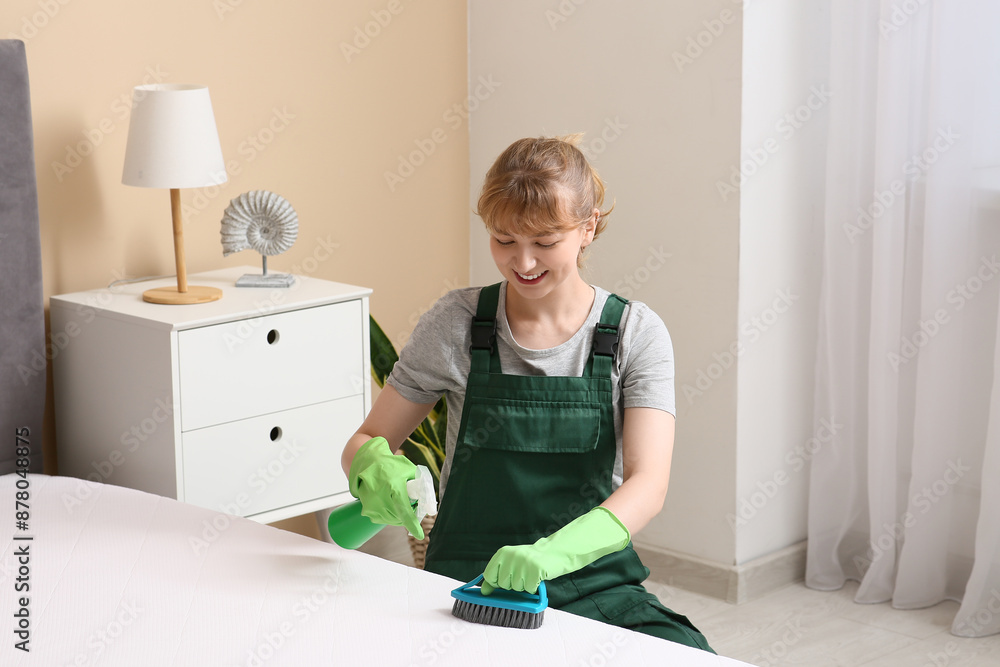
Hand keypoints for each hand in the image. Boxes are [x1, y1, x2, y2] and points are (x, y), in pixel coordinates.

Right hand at [348, 437, 423, 538]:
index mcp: (393, 486)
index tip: (420, 535)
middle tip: (412, 504)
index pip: (404, 510)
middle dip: (409, 514)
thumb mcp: (409, 470)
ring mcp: (371, 504)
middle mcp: (380, 497)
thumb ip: (420, 484)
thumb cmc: (391, 464)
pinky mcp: (366, 509)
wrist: (367, 462)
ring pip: (391, 520)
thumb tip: (429, 503)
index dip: (413, 524)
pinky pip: (382, 519)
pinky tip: (389, 503)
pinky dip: (389, 515)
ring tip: (398, 500)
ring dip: (399, 516)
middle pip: (400, 517)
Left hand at [481, 506, 629, 594]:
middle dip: (513, 585)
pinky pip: (529, 589)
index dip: (496, 583)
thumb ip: (497, 575)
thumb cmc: (531, 561)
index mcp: (503, 552)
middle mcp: (511, 556)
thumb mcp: (512, 565)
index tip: (504, 582)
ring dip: (524, 586)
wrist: (555, 553)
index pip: (489, 576)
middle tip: (523, 574)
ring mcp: (523, 562)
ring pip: (516, 589)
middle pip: (503, 585)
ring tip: (531, 574)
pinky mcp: (535, 570)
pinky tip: (538, 577)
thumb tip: (483, 591)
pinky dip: (534, 587)